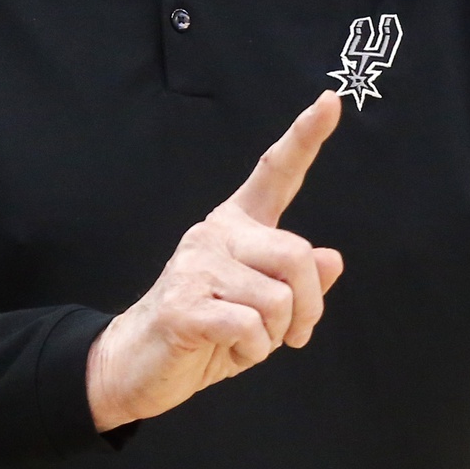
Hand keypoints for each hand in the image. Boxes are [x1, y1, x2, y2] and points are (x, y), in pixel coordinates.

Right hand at [86, 92, 346, 431]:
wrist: (137, 368)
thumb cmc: (207, 332)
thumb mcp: (264, 308)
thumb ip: (296, 282)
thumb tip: (331, 259)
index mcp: (237, 225)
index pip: (276, 173)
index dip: (306, 137)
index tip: (331, 100)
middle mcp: (215, 232)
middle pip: (298, 256)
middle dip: (309, 307)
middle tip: (293, 335)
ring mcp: (196, 265)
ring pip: (279, 300)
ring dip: (274, 337)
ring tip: (245, 341)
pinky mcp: (183, 304)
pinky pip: (251, 327)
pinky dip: (252, 351)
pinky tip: (227, 350)